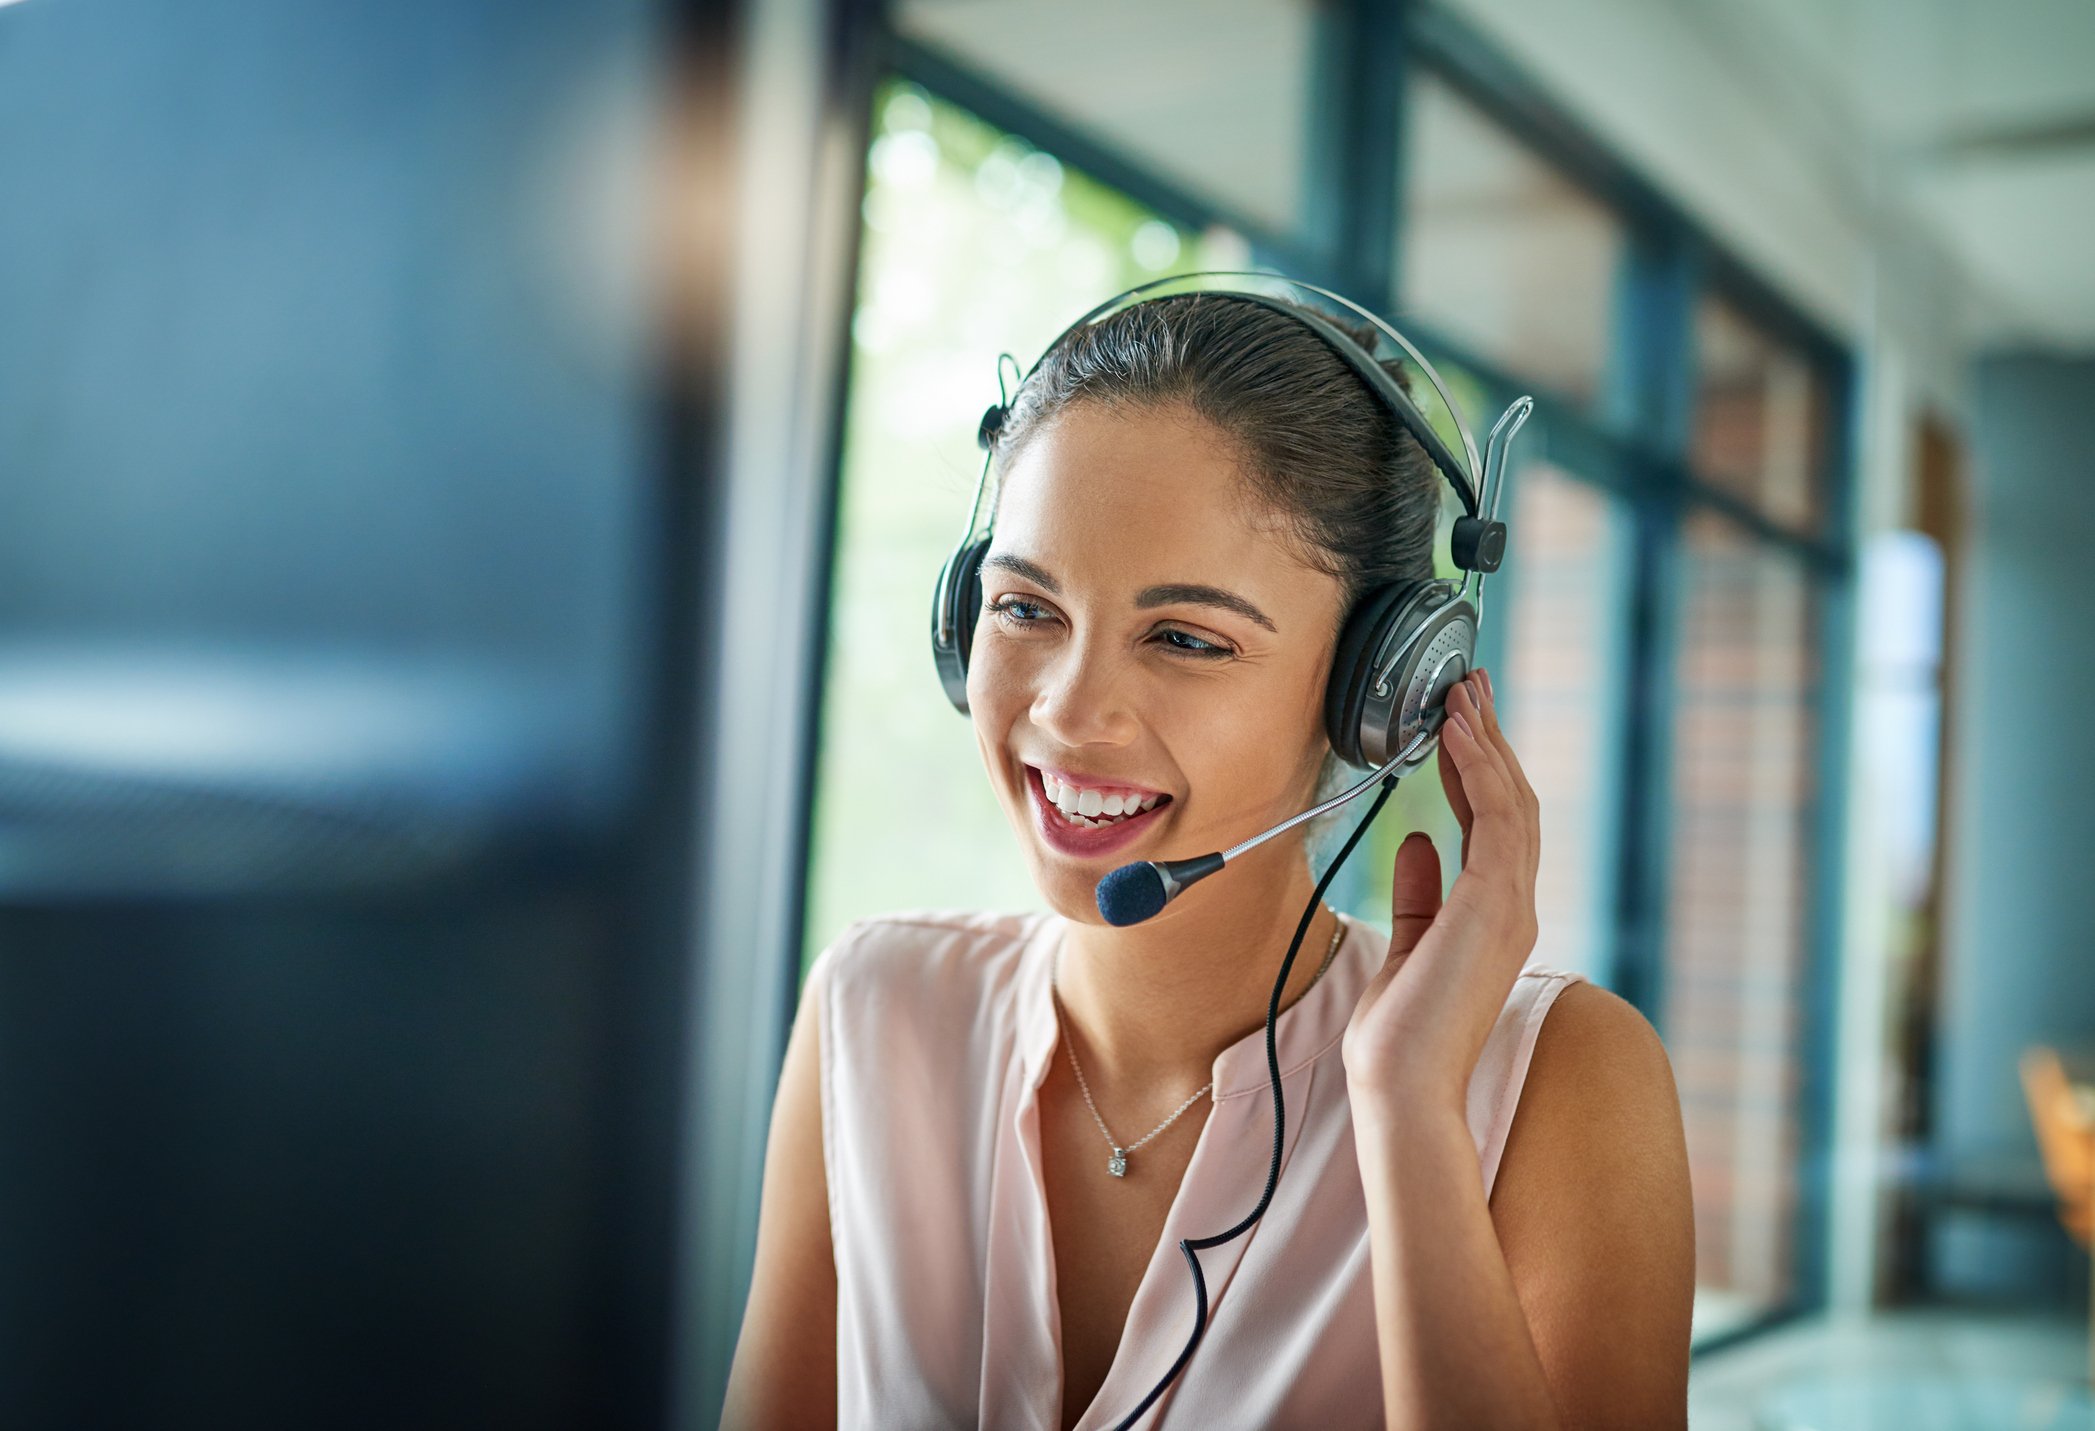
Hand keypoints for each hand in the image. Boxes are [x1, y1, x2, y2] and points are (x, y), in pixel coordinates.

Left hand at [1340, 667, 1541, 1120]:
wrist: (1402, 1086)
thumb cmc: (1400, 1034)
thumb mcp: (1406, 945)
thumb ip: (1419, 893)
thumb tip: (1419, 841)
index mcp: (1494, 915)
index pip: (1495, 824)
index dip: (1480, 766)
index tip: (1459, 721)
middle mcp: (1513, 905)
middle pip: (1512, 801)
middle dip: (1490, 739)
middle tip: (1469, 685)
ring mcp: (1511, 905)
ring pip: (1512, 801)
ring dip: (1486, 741)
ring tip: (1462, 692)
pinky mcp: (1495, 906)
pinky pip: (1497, 819)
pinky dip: (1478, 770)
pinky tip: (1457, 733)